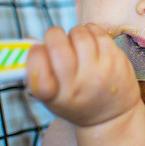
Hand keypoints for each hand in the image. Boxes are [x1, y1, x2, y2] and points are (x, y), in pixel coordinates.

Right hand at [26, 23, 140, 126]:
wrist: (111, 115)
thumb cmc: (75, 100)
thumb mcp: (51, 96)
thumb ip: (37, 72)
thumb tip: (29, 40)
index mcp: (54, 95)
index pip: (37, 66)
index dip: (34, 53)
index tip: (39, 50)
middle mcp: (77, 85)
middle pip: (58, 46)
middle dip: (53, 35)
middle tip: (56, 39)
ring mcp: (99, 71)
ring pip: (79, 34)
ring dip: (74, 33)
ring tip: (75, 42)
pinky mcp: (116, 60)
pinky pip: (97, 32)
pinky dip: (90, 30)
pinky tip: (90, 39)